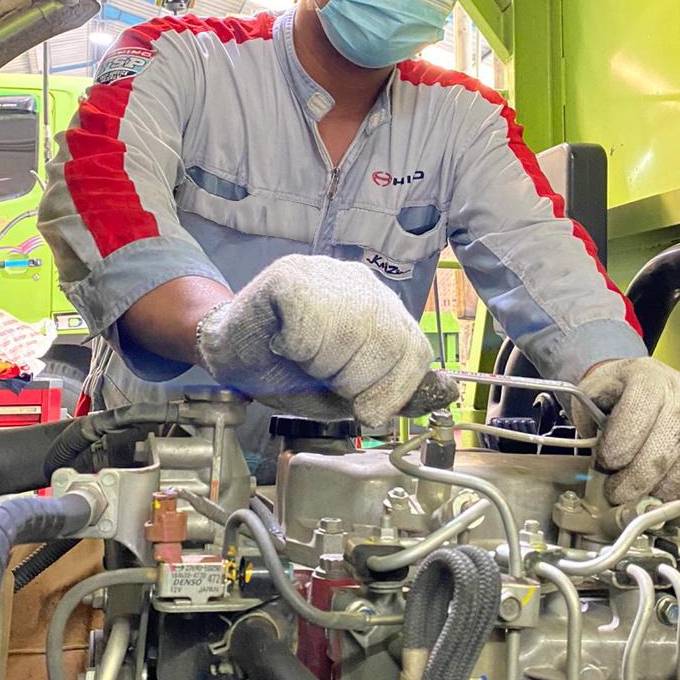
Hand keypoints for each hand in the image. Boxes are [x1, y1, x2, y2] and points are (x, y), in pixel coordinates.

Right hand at [195, 255, 457, 427]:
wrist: (231, 355)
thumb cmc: (290, 373)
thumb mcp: (351, 391)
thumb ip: (397, 390)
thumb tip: (448, 391)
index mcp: (382, 308)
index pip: (415, 349)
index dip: (391, 390)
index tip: (362, 406)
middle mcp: (360, 282)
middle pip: (387, 342)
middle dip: (354, 379)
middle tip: (320, 375)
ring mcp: (325, 272)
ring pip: (350, 333)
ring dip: (321, 363)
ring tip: (301, 356)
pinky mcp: (288, 274)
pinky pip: (309, 325)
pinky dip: (293, 347)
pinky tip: (281, 342)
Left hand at [573, 357, 679, 503]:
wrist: (639, 385)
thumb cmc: (616, 398)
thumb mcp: (590, 400)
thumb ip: (586, 421)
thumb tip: (597, 456)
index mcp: (646, 374)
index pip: (642, 404)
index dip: (623, 442)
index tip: (606, 465)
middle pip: (675, 429)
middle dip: (643, 473)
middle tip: (622, 492)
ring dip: (677, 479)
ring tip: (653, 493)